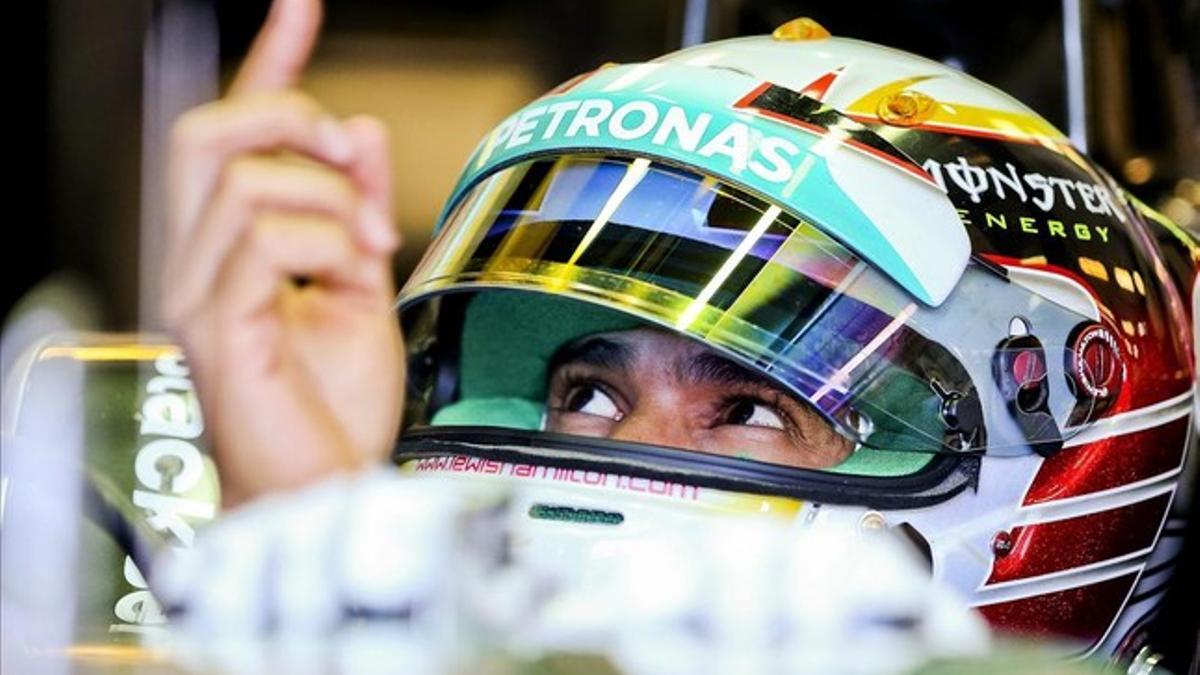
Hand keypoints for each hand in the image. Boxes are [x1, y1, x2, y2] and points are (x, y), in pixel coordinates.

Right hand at [163, 0, 402, 506]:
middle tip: (347, 157)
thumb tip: (357, 128)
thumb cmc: (334, 405)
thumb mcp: (362, 286)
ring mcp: (198, 292)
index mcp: (234, 246)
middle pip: (210, 133)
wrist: (326, 487)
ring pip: (243, 181)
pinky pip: (261, 239)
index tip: (300, 1)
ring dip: (327, 197)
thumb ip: (354, 206)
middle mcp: (199, 260)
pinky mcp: (215, 327)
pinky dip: (320, 240)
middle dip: (291, 119)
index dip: (268, 59)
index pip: (234, 132)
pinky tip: (344, 272)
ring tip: (368, 245)